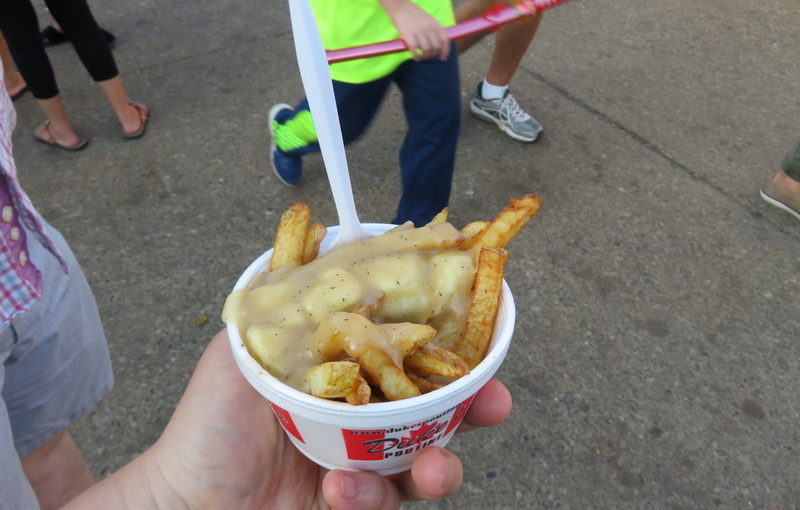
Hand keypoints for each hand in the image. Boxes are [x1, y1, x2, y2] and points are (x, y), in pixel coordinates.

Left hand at [147, 330, 511, 508]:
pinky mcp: (356, 505)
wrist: (187, 505)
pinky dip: (372, 496)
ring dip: (440, 465)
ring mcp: (362, 467)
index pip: (406, 356)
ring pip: (427, 463)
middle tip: (493, 403)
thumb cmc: (207, 427)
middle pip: (435, 410)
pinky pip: (388, 503)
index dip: (447, 349)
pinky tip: (340, 489)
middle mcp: (359, 419)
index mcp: (340, 376)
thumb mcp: (239, 354)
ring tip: (429, 467)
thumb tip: (320, 245)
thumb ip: (281, 304)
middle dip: (475, 408)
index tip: (478, 341)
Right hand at [380, 0, 449, 60]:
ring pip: (427, 50)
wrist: (400, 7)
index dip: (445, 51)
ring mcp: (419, 32)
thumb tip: (438, 45)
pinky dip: (416, 56)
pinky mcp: (409, 36)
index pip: (444, 40)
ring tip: (421, 56)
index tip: (442, 58)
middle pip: (436, 47)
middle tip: (427, 55)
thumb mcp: (428, 19)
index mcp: (435, 24)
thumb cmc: (413, 14)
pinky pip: (415, 50)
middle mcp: (429, 28)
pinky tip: (415, 57)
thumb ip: (434, 30)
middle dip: (432, 54)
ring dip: (424, 56)